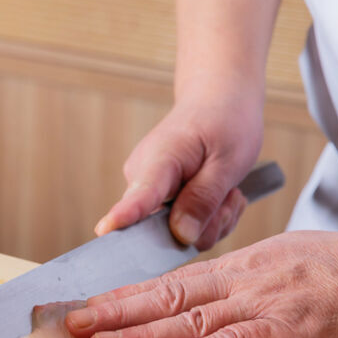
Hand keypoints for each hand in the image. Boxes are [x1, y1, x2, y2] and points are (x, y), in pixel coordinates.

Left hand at [66, 228, 337, 337]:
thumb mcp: (280, 260)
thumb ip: (239, 278)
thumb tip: (204, 292)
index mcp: (237, 266)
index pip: (169, 282)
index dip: (126, 296)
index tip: (92, 305)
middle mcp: (238, 282)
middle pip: (165, 298)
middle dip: (114, 312)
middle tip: (72, 323)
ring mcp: (260, 305)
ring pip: (187, 319)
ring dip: (138, 333)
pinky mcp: (287, 331)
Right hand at [94, 86, 262, 249]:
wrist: (218, 101)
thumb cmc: (223, 121)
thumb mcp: (227, 160)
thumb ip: (204, 199)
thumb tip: (182, 235)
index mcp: (159, 160)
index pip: (140, 194)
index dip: (124, 215)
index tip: (105, 230)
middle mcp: (143, 179)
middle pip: (165, 230)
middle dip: (206, 224)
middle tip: (231, 195)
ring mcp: (149, 194)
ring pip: (182, 234)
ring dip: (214, 221)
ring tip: (228, 191)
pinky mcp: (159, 203)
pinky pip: (187, 230)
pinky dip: (212, 219)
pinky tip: (221, 196)